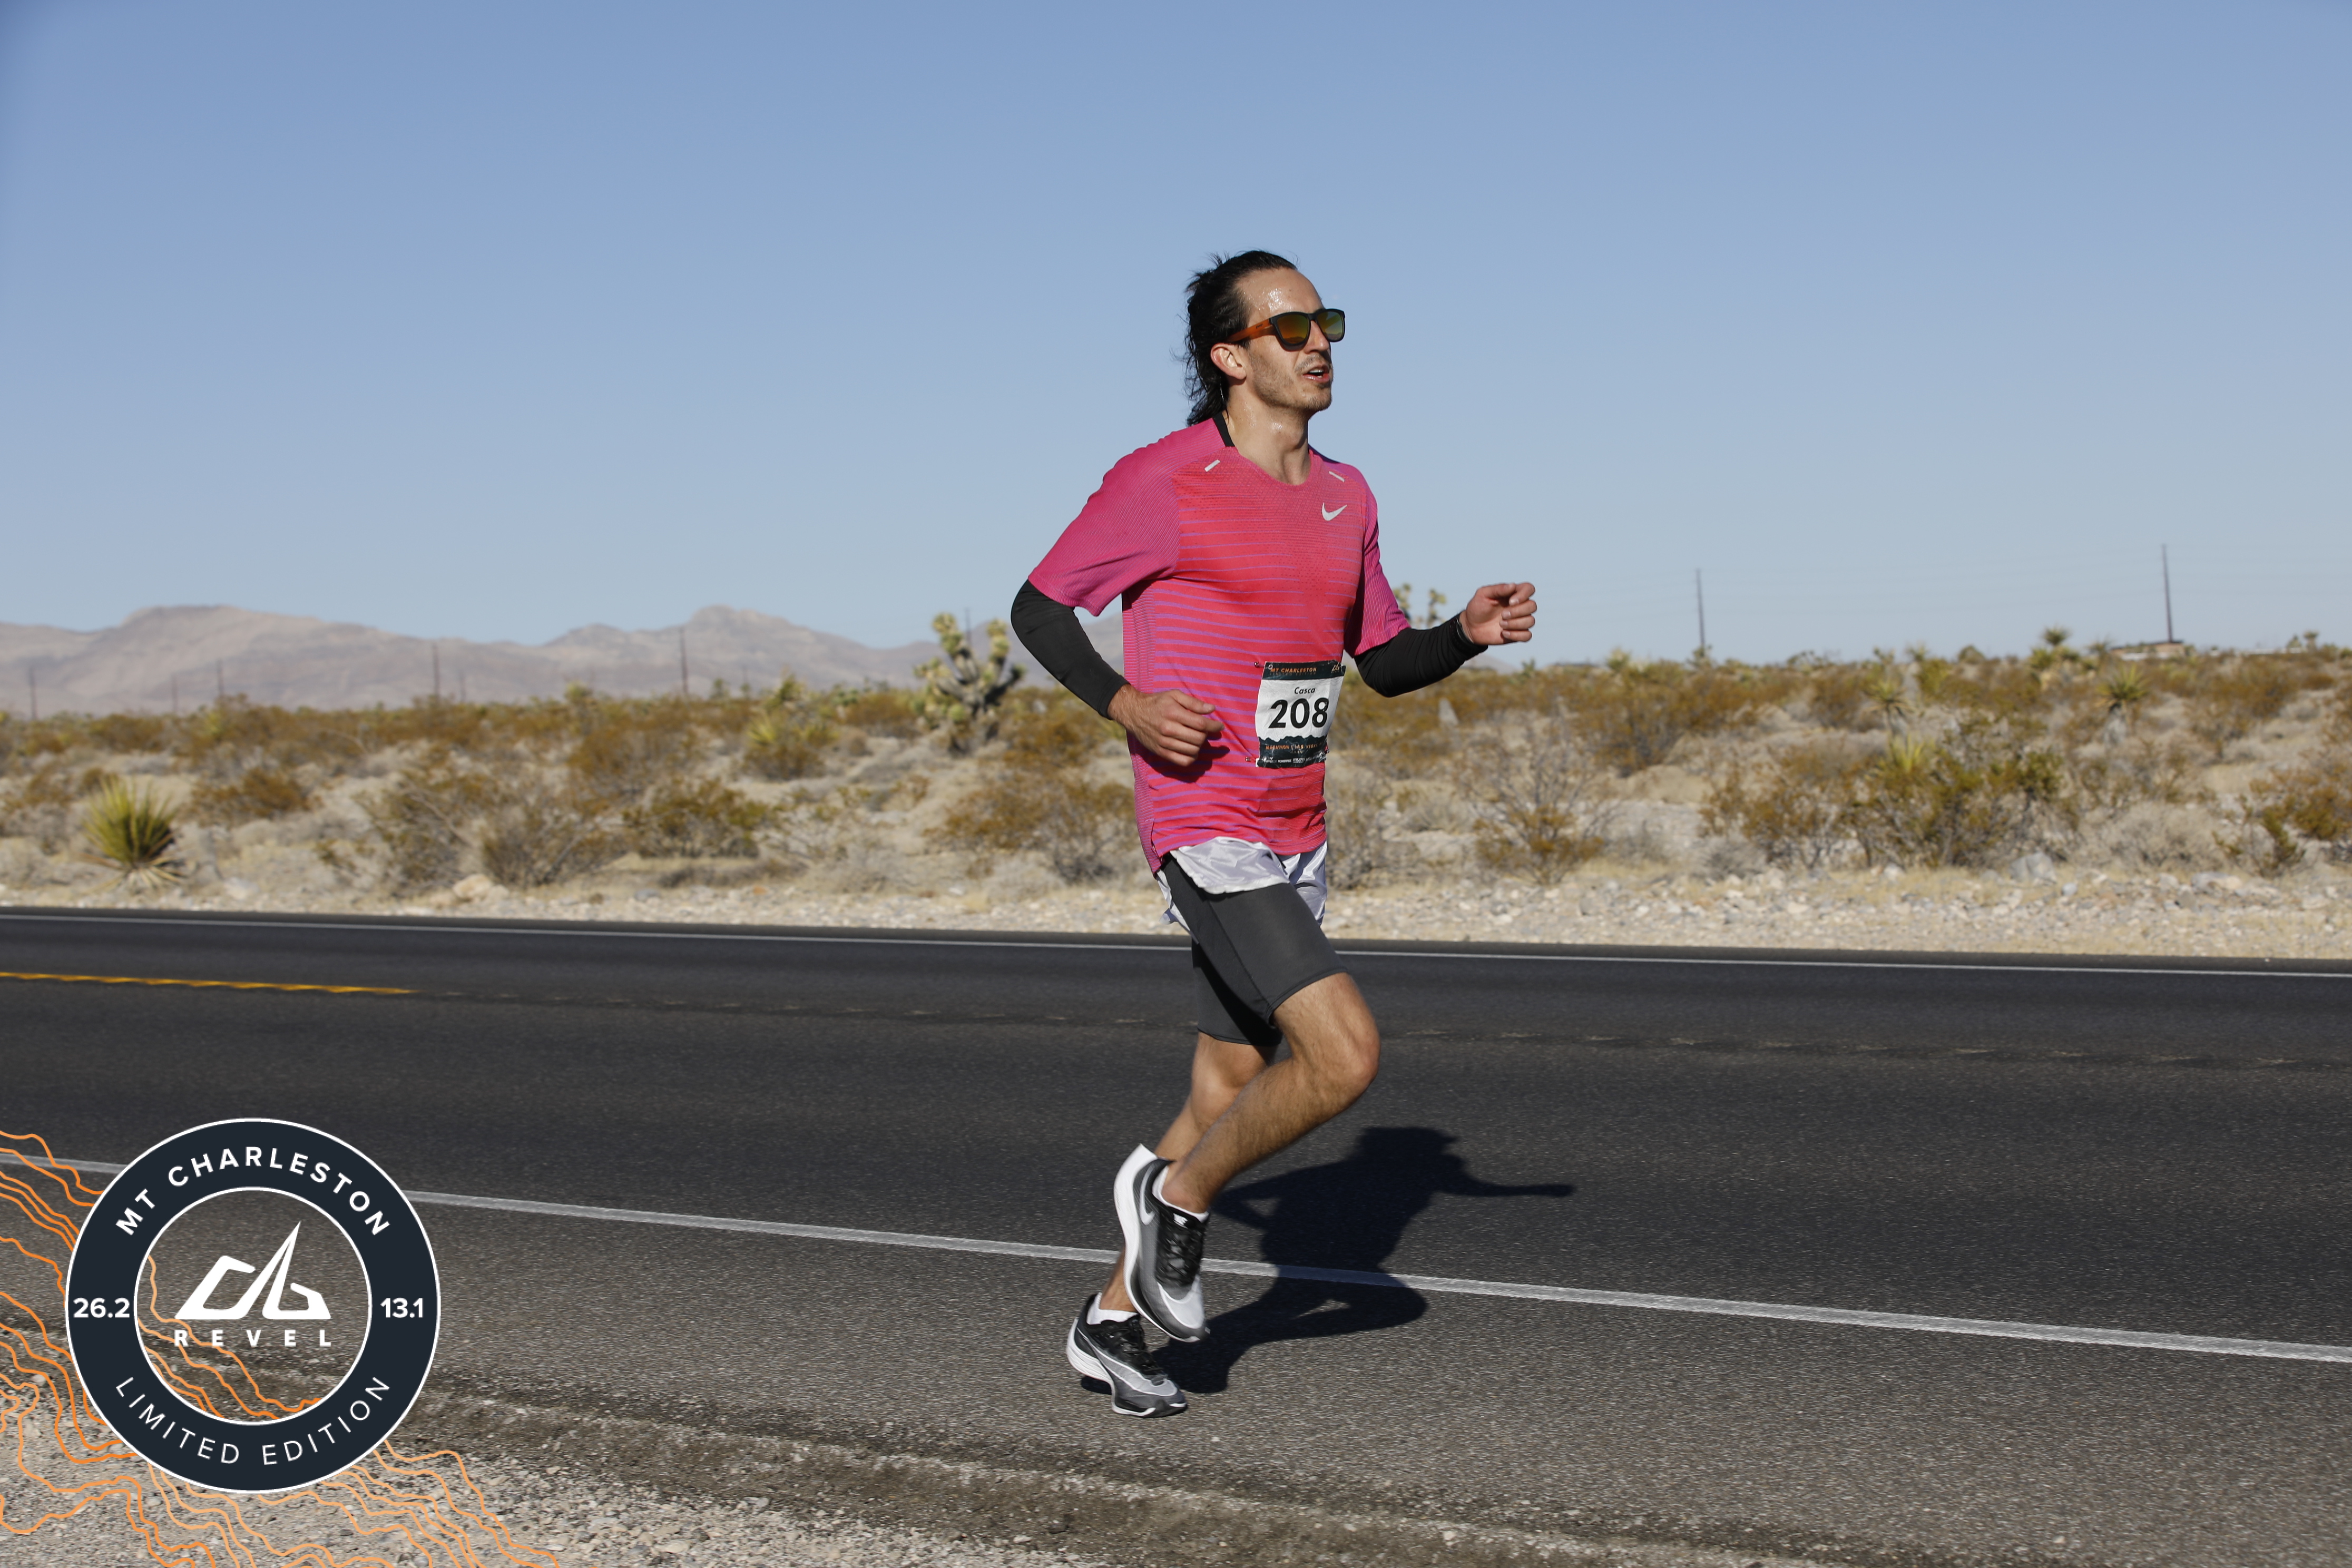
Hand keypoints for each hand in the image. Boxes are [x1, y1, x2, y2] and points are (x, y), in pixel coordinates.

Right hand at [1108, 685, 1224, 763]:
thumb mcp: (1174, 695)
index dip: (1214, 726)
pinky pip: (1182, 761)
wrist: (1133, 713)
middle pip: (1198, 738)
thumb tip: (1211, 709)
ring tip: (1197, 738)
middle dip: (1206, 735)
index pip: (1200, 724)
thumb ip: (1193, 703)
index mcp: (1173, 713)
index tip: (1219, 726)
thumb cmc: (1156, 702)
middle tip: (1205, 731)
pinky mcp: (1160, 752)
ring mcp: (1164, 742)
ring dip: (1199, 746)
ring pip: (1192, 751)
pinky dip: (1191, 758)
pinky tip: (1191, 750)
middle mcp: (1168, 729)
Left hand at [1460, 582, 1536, 645]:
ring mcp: (1520, 620)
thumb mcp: (1483, 594)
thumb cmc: (1477, 607)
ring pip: (1531, 621)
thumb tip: (1513, 585)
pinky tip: (1504, 633)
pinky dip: (1516, 635)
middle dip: (1517, 611)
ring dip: (1515, 624)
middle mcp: (1520, 606)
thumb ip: (1498, 589)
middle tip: (1502, 615)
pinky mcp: (1518, 634)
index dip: (1524, 594)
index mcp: (1513, 594)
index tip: (1511, 602)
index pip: (1529, 588)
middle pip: (1532, 606)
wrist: (1471, 627)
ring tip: (1501, 625)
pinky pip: (1527, 635)